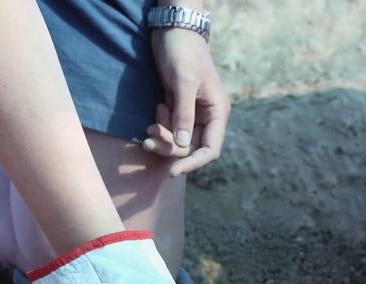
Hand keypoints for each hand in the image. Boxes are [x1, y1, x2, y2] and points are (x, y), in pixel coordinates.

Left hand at [142, 26, 228, 175]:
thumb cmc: (183, 52)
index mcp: (217, 113)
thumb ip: (184, 114)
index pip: (210, 149)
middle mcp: (208, 117)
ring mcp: (193, 113)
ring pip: (178, 140)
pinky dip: (161, 125)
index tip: (172, 172)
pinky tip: (157, 109)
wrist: (173, 29)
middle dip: (169, 148)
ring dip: (162, 138)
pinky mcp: (179, 107)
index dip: (193, 163)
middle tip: (148, 141)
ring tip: (148, 128)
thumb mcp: (184, 82)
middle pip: (190, 148)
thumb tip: (182, 145)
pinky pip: (170, 127)